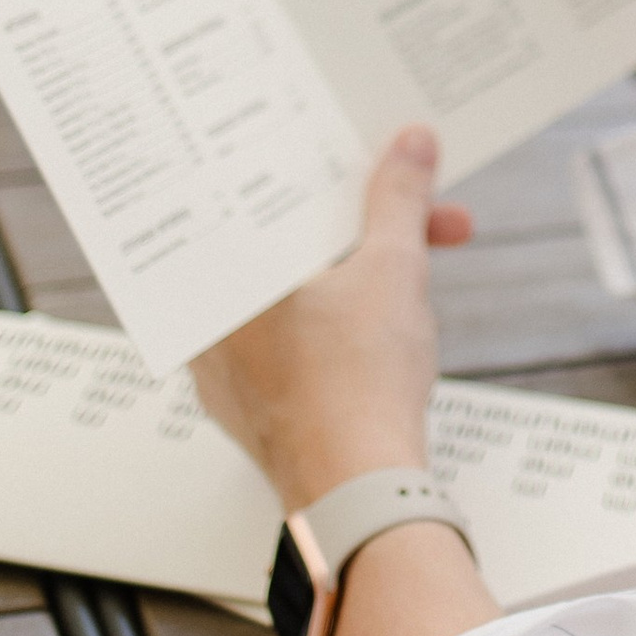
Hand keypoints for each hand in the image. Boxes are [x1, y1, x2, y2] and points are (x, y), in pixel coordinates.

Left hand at [192, 129, 473, 518]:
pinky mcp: (253, 411)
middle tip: (428, 220)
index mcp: (220, 279)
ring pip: (292, 300)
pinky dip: (333, 327)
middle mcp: (206, 326)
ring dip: (356, 276)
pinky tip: (385, 324)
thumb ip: (398, 199)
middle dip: (367, 229)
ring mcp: (226, 374)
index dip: (337, 177)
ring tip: (418, 269)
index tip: (376, 166)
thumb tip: (410, 142)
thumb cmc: (361, 383)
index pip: (270, 200)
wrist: (362, 492)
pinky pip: (289, 347)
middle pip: (290, 250)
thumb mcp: (392, 269)